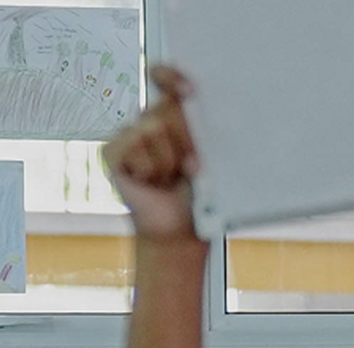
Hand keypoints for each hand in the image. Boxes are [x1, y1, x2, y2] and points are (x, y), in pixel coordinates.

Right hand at [104, 66, 199, 242]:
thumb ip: (197, 129)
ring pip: (153, 129)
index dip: (172, 77)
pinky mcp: (111, 151)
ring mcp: (126, 136)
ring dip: (170, 159)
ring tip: (171, 176)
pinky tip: (150, 180)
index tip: (189, 89)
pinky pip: (134, 148)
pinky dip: (150, 169)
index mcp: (172, 116)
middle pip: (164, 108)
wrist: (179, 223)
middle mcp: (146, 121)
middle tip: (191, 166)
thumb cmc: (195, 190)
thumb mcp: (203, 154)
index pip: (165, 81)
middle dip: (184, 138)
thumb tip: (195, 104)